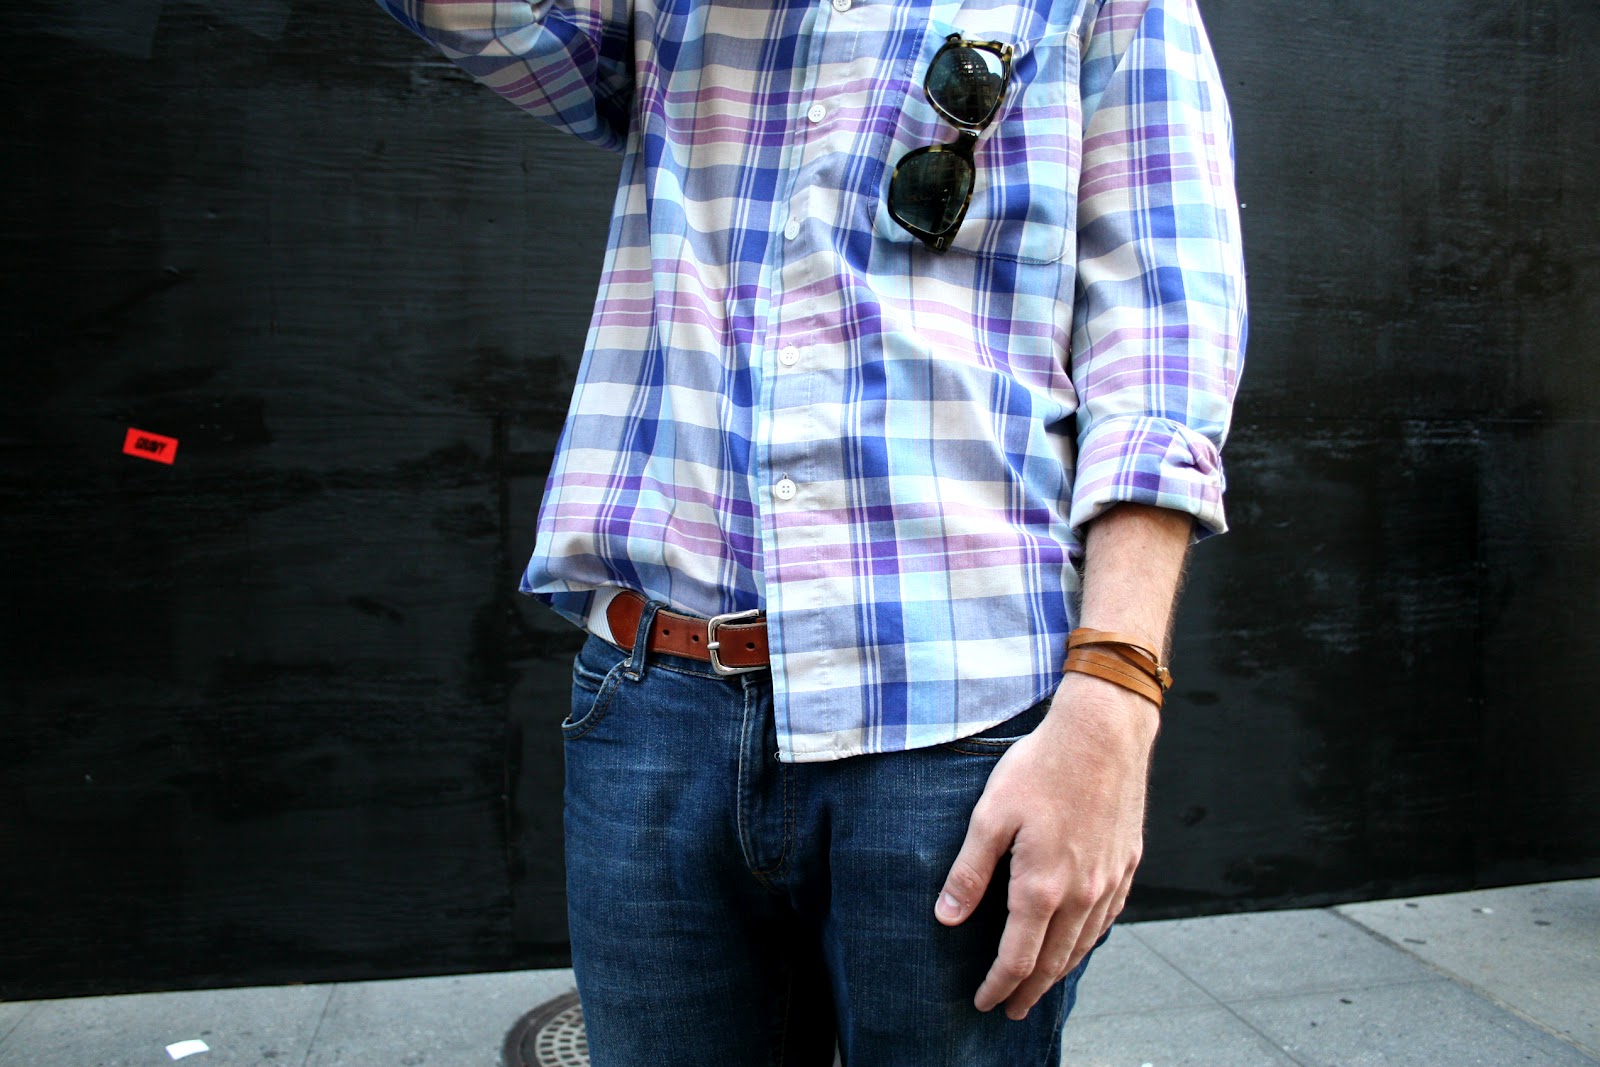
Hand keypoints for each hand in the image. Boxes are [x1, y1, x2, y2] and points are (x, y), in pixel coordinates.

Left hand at [934, 672, 1157, 1018]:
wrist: (1102, 732)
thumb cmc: (1041, 766)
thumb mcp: (990, 815)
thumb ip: (969, 872)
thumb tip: (946, 918)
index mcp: (1042, 886)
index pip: (1018, 958)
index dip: (998, 985)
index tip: (984, 1001)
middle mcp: (1082, 892)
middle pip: (1054, 961)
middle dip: (1029, 992)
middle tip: (1012, 1010)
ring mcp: (1109, 879)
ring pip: (1085, 944)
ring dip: (1060, 971)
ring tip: (1041, 985)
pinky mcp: (1127, 862)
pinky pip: (1109, 917)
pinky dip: (1090, 939)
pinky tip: (1081, 939)